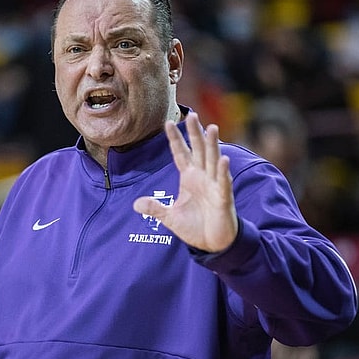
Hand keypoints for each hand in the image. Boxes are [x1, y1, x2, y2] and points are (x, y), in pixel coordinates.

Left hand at [133, 112, 237, 252]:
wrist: (212, 244)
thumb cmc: (194, 227)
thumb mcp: (169, 218)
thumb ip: (155, 208)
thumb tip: (135, 204)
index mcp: (189, 178)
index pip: (181, 154)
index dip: (175, 139)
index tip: (168, 122)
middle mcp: (202, 177)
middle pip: (198, 150)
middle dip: (195, 133)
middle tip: (192, 114)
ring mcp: (214, 185)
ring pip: (213, 160)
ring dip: (213, 145)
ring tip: (212, 127)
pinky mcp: (223, 197)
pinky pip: (223, 182)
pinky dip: (223, 171)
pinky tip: (223, 159)